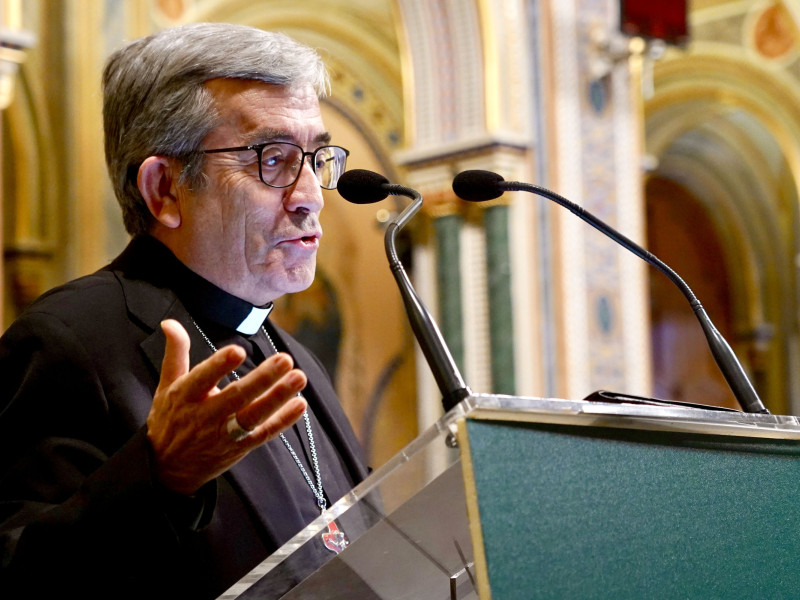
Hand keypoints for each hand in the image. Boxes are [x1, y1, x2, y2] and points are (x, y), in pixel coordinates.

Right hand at [146, 319, 307, 494]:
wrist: (168, 469)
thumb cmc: (170, 419)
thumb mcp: (166, 386)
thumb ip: (176, 353)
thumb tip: (170, 322)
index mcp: (185, 396)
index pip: (201, 379)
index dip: (218, 365)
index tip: (238, 350)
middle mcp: (205, 416)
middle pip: (236, 397)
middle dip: (262, 378)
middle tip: (284, 359)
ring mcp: (224, 434)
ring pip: (253, 416)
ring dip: (278, 397)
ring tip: (299, 377)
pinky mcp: (240, 447)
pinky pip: (264, 434)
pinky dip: (283, 421)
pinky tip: (300, 404)